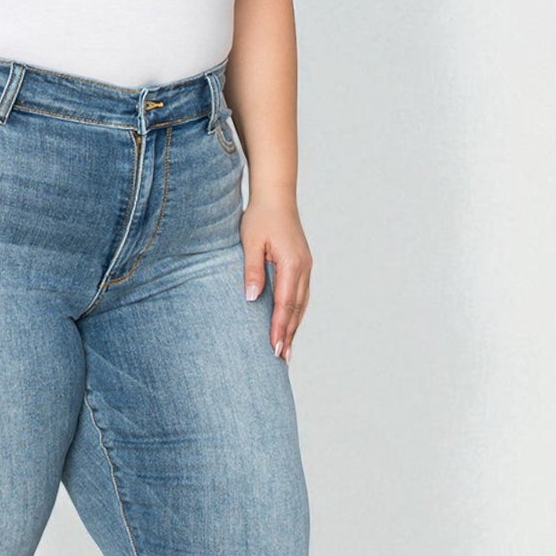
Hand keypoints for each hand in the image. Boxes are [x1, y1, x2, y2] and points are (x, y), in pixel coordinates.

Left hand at [241, 196, 310, 360]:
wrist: (276, 196)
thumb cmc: (259, 217)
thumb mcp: (250, 243)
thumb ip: (252, 270)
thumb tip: (252, 299)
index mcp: (291, 264)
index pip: (285, 304)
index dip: (279, 328)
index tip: (274, 348)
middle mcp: (303, 268)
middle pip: (296, 308)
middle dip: (288, 334)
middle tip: (281, 358)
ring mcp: (306, 267)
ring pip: (302, 304)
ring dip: (294, 327)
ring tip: (287, 350)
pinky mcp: (303, 264)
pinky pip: (301, 295)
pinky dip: (296, 313)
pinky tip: (290, 324)